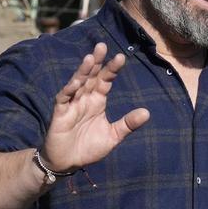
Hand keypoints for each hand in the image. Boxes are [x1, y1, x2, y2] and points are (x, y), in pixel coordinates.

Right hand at [41, 42, 149, 170]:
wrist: (68, 163)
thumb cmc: (89, 147)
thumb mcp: (113, 136)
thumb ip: (128, 124)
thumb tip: (147, 112)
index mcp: (97, 101)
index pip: (105, 81)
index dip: (112, 69)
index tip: (121, 57)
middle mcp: (84, 99)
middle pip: (91, 76)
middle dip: (96, 62)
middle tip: (102, 45)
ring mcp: (71, 104)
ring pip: (77, 83)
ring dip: (83, 71)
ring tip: (91, 58)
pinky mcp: (60, 114)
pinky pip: (64, 99)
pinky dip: (69, 90)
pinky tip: (76, 82)